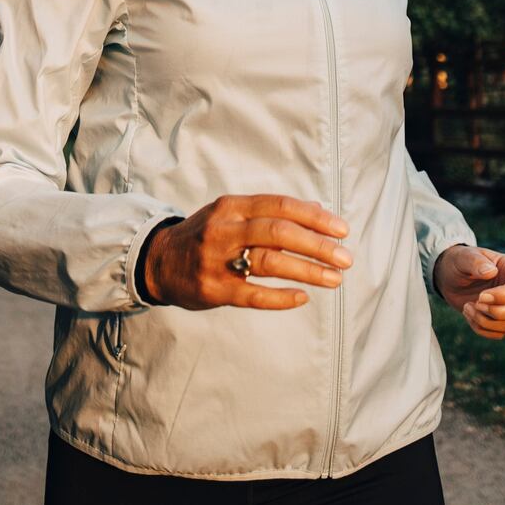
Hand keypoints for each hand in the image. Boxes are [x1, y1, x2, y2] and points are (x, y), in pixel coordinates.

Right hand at [142, 195, 351, 310]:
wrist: (159, 261)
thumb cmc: (207, 236)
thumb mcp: (232, 214)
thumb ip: (270, 213)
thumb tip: (320, 213)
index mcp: (232, 206)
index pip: (280, 206)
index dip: (314, 217)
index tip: (342, 230)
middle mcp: (224, 229)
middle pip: (279, 232)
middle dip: (317, 245)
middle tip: (346, 258)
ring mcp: (217, 260)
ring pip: (270, 262)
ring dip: (308, 271)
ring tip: (335, 279)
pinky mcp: (214, 289)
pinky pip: (253, 295)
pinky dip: (281, 298)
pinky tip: (302, 298)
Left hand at [434, 245, 504, 339]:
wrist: (450, 278)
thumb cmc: (459, 262)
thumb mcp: (463, 257)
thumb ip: (476, 262)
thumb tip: (491, 272)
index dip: (504, 296)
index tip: (480, 296)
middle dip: (498, 312)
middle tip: (476, 303)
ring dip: (487, 322)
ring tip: (467, 307)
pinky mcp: (502, 321)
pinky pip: (500, 334)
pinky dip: (481, 328)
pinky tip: (468, 313)